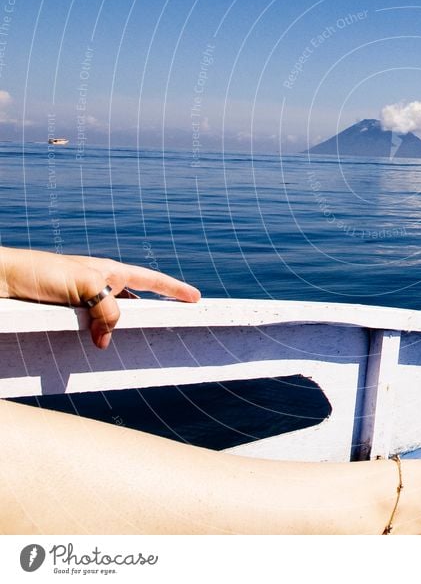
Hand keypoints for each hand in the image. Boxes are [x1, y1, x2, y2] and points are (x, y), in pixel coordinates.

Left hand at [0, 246, 199, 348]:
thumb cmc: (40, 272)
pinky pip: (89, 333)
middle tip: (169, 332)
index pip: (151, 281)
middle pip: (134, 304)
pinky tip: (94, 354)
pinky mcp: (65, 319)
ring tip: (131, 350)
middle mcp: (99, 286)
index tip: (195, 299)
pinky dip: (95, 343)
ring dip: (118, 334)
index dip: (175, 289)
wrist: (0, 281)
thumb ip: (105, 310)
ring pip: (111, 322)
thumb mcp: (83, 284)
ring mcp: (83, 304)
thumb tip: (107, 340)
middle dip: (150, 317)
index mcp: (109, 271)